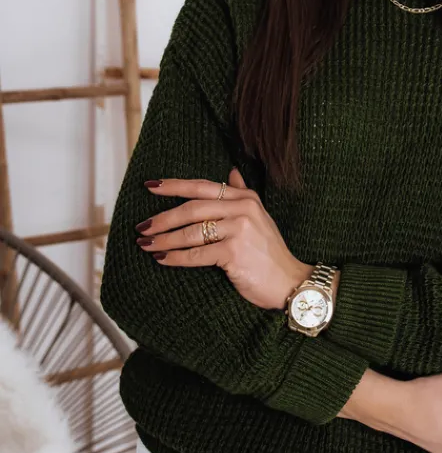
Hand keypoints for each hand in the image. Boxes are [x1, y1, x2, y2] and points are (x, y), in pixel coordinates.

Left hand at [135, 167, 311, 309]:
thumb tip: (231, 170)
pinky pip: (196, 254)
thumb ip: (243, 193)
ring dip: (164, 239)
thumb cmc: (269, 252)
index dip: (174, 185)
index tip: (150, 186)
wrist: (288, 281)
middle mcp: (242, 209)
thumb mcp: (259, 216)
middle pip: (192, 208)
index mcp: (245, 198)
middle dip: (163, 218)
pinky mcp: (234, 252)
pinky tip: (163, 259)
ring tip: (147, 244)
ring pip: (191, 232)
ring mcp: (239, 229)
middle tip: (142, 226)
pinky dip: (176, 257)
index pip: (202, 187)